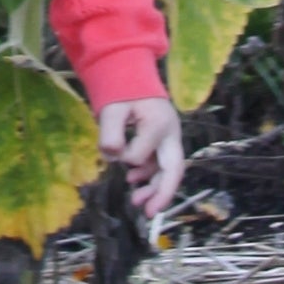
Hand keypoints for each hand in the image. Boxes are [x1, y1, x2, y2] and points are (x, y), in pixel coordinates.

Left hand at [99, 91, 186, 227]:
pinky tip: (134, 181)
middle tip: (147, 213)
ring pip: (167, 170)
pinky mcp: (161, 141)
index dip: (127, 160)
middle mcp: (170, 133)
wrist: (128, 71)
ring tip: (136, 203)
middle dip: (162, 193)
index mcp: (160, 124)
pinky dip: (149, 175)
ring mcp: (168, 138)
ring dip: (154, 187)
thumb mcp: (112, 108)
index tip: (113, 154)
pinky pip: (159, 164)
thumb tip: (112, 156)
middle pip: (172, 169)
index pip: (143, 154)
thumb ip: (110, 132)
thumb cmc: (121, 88)